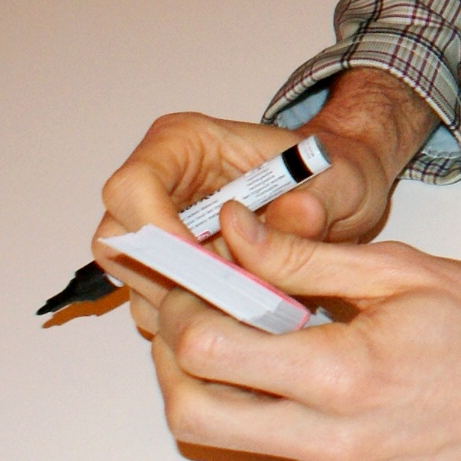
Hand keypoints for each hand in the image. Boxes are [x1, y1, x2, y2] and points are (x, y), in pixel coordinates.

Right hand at [93, 67, 436, 333]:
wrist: (335, 195)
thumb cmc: (331, 175)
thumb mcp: (341, 182)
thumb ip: (319, 200)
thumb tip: (298, 214)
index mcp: (183, 142)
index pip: (133, 187)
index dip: (159, 233)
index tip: (207, 268)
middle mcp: (158, 183)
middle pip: (119, 241)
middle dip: (171, 279)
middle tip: (231, 302)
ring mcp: (157, 227)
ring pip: (132, 280)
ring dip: (182, 304)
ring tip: (247, 307)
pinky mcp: (166, 266)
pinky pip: (154, 303)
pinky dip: (191, 318)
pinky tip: (239, 316)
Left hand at [149, 205, 460, 460]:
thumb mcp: (398, 269)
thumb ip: (301, 259)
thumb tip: (233, 235)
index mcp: (344, 373)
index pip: (207, 354)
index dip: (184, 316)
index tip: (197, 294)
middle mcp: (339, 443)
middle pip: (196, 422)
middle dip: (179, 373)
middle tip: (205, 335)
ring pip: (255, 443)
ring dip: (255, 397)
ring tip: (308, 357)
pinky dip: (312, 429)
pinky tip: (363, 399)